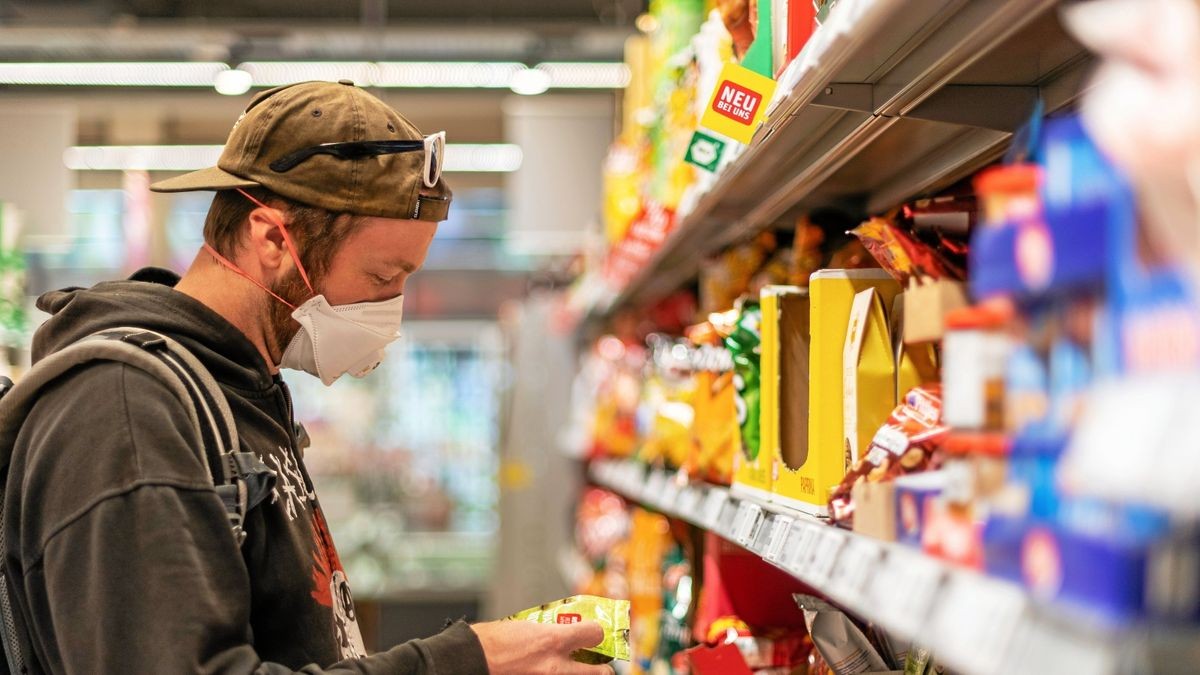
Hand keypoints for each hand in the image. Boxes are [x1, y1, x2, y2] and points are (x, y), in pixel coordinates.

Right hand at [471, 620, 614, 674]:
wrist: (473, 661)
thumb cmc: (494, 642)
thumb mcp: (528, 627)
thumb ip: (551, 631)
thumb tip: (567, 633)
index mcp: (553, 640)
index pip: (595, 634)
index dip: (598, 631)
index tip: (595, 632)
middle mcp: (555, 666)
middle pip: (600, 672)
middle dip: (604, 668)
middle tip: (601, 664)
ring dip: (582, 674)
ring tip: (575, 669)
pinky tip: (551, 672)